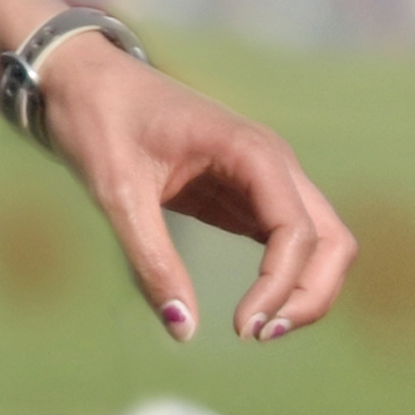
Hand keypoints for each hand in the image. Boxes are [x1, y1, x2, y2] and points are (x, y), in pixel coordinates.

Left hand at [34, 35, 353, 348]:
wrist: (83, 80)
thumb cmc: (98, 120)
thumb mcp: (116, 192)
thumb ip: (150, 260)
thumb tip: (182, 329)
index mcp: (251, 150)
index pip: (297, 230)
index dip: (281, 286)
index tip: (241, 329)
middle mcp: (271, 162)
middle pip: (330, 239)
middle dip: (310, 294)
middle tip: (257, 335)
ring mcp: (264, 178)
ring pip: (319, 242)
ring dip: (303, 290)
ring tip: (257, 329)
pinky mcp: (246, 194)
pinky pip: (287, 242)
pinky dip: (282, 279)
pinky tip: (252, 309)